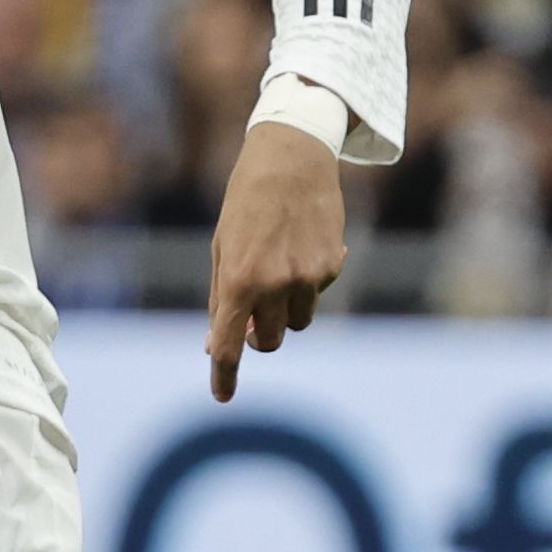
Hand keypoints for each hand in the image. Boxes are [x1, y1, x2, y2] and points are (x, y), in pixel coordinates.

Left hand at [204, 118, 346, 402]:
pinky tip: (301, 244)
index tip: (222, 395)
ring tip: (279, 267)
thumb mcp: (222, 248)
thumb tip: (218, 345)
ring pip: (297, 323)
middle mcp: (275, 283)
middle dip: (258, 335)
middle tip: (251, 316)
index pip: (230, 345)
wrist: (291, 156)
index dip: (224, 375)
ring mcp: (308, 277)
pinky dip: (308, 281)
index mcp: (240, 280)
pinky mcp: (333, 265)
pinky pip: (317, 293)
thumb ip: (223, 298)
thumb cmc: (246, 203)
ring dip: (285, 309)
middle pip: (268, 341)